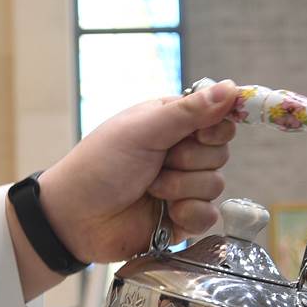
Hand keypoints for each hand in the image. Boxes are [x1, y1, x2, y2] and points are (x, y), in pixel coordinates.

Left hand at [36, 80, 240, 264]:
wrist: (74, 218)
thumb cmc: (99, 165)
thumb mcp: (143, 130)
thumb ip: (189, 111)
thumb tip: (231, 88)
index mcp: (172, 123)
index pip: (219, 119)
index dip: (215, 128)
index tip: (198, 134)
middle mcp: (181, 152)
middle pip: (221, 154)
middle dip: (189, 162)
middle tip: (157, 164)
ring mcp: (183, 186)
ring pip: (216, 185)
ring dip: (181, 188)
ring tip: (150, 189)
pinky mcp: (182, 219)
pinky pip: (209, 216)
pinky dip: (189, 215)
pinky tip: (167, 214)